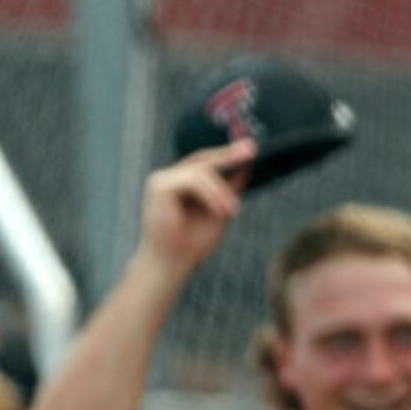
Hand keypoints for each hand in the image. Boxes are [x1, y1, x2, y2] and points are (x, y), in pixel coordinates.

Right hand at [138, 140, 255, 276]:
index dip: (228, 153)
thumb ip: (230, 189)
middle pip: (203, 159)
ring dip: (222, 192)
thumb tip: (247, 167)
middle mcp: (169, 177)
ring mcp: (162, 180)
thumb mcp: (221, 210)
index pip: (206, 162)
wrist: (174, 262)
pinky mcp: (159, 187)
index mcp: (182, 181)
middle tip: (251, 150)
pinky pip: (193, 181)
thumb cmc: (193, 241)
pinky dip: (211, 195)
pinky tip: (220, 211)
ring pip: (202, 172)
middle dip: (229, 155)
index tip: (251, 147)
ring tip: (231, 212)